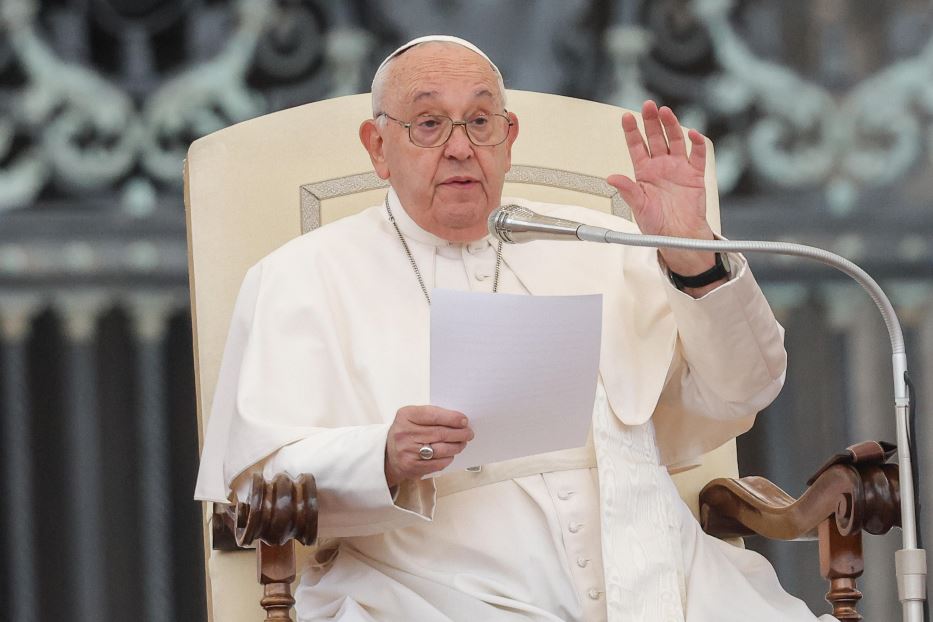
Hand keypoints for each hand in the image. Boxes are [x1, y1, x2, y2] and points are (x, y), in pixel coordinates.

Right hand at [385, 405, 473, 487]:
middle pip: (440, 433)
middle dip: (459, 433)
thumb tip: (458, 420)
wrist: (388, 455)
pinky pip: (438, 463)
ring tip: (462, 443)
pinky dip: (448, 458)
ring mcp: (408, 452)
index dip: (452, 418)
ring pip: (441, 449)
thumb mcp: (411, 417)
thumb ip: (431, 415)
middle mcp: (405, 433)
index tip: (464, 420)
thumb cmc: (405, 432)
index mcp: (405, 416)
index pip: (433, 415)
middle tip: (469, 433)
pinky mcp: (413, 467)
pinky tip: (451, 454)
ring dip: (457, 446)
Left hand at [607, 101, 718, 279]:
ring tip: (666, 112)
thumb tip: (610, 177)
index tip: (626, 117)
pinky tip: (692, 134)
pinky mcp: (695, 175)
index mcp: (644, 172)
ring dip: (671, 126)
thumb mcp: (639, 207)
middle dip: (651, 121)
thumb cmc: (657, 225)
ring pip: (675, 141)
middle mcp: (661, 166)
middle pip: (656, 137)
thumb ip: (628, 190)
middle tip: (648, 105)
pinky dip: (696, 144)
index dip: (632, 131)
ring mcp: (679, 168)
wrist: (679, 238)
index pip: (636, 146)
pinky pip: (698, 156)